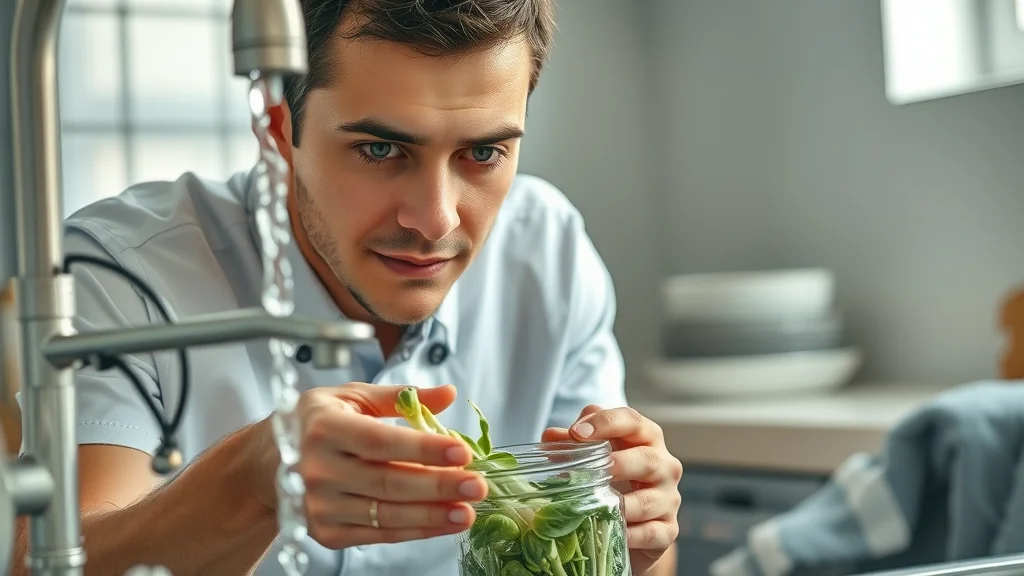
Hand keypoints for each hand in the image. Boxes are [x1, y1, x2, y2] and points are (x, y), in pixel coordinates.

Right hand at [250, 383, 487, 548]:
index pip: (380, 441)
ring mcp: (319, 505)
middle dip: (438, 486)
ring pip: (386, 513)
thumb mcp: (353, 397)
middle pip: (388, 482)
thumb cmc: (317, 423)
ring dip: (433, 515)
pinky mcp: (326, 532)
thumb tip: (448, 394)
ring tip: (468, 510)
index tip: (461, 451)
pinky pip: (379, 533)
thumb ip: (400, 397)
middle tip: (477, 484)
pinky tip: (444, 522)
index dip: (423, 449)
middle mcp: (317, 469)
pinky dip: (416, 530)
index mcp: (324, 427)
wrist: (268, 462)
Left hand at [543, 405, 682, 574]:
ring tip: (595, 507)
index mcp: (646, 438)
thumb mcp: (594, 454)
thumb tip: (550, 436)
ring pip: (649, 500)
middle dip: (618, 464)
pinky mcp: (667, 529)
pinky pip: (652, 533)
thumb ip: (572, 442)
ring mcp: (669, 498)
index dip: (605, 423)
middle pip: (647, 459)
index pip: (631, 421)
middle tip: (590, 473)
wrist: (633, 520)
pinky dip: (631, 534)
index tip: (576, 433)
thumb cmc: (613, 477)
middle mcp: (664, 465)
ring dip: (621, 505)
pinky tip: (612, 532)